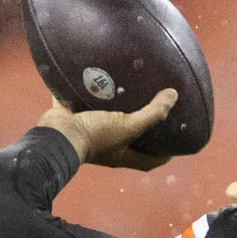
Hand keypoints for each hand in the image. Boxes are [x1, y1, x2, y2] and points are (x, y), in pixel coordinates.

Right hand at [37, 89, 177, 170]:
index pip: (153, 159)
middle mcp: (111, 146)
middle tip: (160, 108)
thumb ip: (151, 114)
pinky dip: (92, 92)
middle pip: (133, 138)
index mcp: (125, 154)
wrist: (56, 133)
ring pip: (110, 119)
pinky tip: (103, 78)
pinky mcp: (78, 117)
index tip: (179, 138)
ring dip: (120, 108)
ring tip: (135, 89)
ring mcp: (93, 133)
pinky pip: (86, 102)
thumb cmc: (96, 136)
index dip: (167, 152)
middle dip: (146, 126)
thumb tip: (174, 96)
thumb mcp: (128, 126)